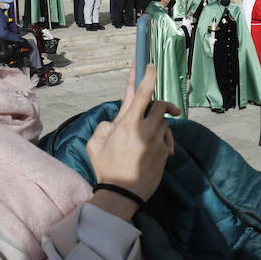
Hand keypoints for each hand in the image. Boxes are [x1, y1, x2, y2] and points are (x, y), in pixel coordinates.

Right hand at [84, 63, 180, 220]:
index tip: (150, 65)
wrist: (123, 194)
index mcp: (128, 124)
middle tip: (154, 106)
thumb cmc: (106, 169)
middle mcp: (146, 129)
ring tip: (145, 138)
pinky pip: (166, 139)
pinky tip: (150, 151)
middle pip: (159, 105)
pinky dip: (160, 140)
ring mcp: (157, 141)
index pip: (141, 93)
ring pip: (163, 122)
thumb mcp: (94, 143)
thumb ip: (105, 126)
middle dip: (159, 103)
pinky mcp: (165, 152)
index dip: (147, 76)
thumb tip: (116, 122)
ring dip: (157, 124)